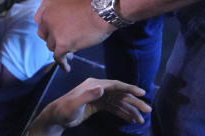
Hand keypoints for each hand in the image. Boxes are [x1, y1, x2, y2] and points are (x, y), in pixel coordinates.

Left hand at [27, 78, 149, 134]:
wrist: (56, 117)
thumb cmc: (64, 110)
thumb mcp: (74, 104)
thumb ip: (87, 95)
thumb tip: (101, 87)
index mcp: (94, 85)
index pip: (115, 85)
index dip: (129, 88)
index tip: (142, 93)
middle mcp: (98, 88)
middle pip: (120, 94)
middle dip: (134, 102)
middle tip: (147, 110)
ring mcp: (99, 96)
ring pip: (119, 102)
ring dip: (130, 110)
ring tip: (141, 120)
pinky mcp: (98, 104)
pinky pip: (114, 108)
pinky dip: (123, 113)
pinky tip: (131, 119)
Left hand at [34, 0, 115, 72]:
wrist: (103, 10)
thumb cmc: (92, 3)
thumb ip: (60, 8)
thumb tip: (61, 18)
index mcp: (48, 3)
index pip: (40, 20)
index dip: (47, 27)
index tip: (54, 32)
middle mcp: (47, 17)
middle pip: (43, 34)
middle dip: (52, 38)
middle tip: (63, 42)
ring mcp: (54, 31)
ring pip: (51, 46)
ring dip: (60, 49)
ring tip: (71, 53)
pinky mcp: (62, 43)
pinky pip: (58, 57)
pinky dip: (62, 63)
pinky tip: (67, 68)